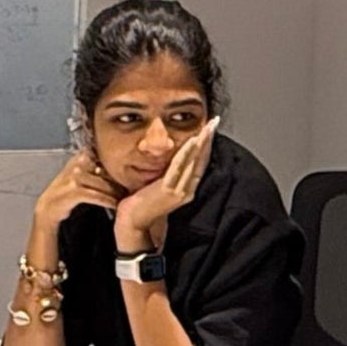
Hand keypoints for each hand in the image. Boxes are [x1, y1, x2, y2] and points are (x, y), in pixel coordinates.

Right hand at [33, 150, 123, 236]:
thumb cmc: (69, 190)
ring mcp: (75, 177)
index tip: (130, 176)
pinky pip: (97, 196)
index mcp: (81, 155)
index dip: (119, 168)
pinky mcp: (74, 191)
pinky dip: (108, 201)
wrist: (49, 206)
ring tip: (125, 199)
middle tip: (132, 189)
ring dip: (116, 193)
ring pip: (104, 185)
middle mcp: (78, 163)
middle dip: (121, 182)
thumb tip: (122, 166)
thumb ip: (97, 167)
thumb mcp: (81, 173)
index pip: (107, 158)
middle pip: (108, 172)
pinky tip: (115, 205)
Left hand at [113, 121, 215, 246]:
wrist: (133, 222)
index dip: (207, 146)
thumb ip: (170, 175)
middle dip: (208, 140)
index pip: (201, 164)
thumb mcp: (161, 186)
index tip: (210, 129)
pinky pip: (179, 166)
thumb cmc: (143, 204)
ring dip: (202, 142)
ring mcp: (179, 190)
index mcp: (187, 190)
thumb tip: (172, 158)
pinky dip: (186, 152)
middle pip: (201, 160)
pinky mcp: (168, 189)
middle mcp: (187, 190)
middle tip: (214, 122)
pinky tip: (192, 140)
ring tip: (208, 127)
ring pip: (194, 161)